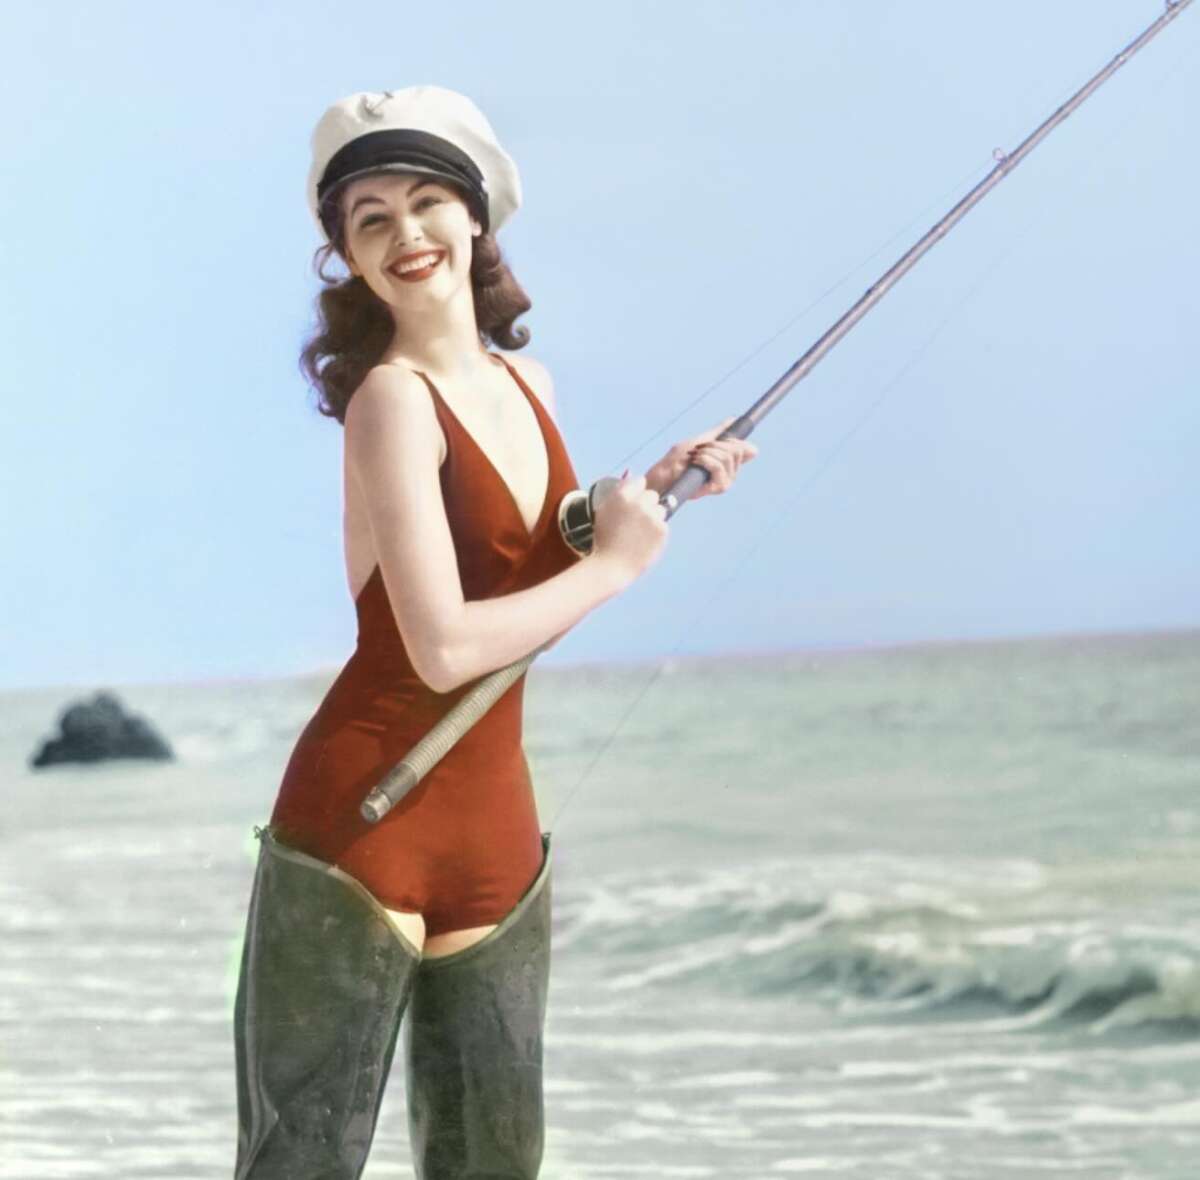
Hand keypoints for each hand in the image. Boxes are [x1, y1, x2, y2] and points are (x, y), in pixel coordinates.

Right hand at [590, 471, 668, 585]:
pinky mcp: (662, 529)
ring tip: (638, 535)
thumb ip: (619, 491)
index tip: (632, 506)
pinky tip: (644, 542)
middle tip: (634, 523)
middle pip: (652, 495)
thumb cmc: (604, 539)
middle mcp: (638, 502)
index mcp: (622, 495)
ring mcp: (652, 515)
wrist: (611, 566)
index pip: (640, 481)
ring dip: (653, 519)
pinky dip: (657, 533)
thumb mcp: (604, 510)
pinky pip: (663, 525)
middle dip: (646, 506)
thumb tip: (630, 471)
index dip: (636, 494)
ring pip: (660, 509)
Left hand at [644, 416, 758, 497]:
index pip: (748, 450)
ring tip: (695, 457)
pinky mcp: (717, 488)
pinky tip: (696, 462)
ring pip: (728, 457)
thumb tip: (733, 420)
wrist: (661, 476)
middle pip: (738, 450)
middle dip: (716, 444)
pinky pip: (719, 467)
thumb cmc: (676, 461)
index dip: (735, 441)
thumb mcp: (699, 441)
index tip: (715, 441)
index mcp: (729, 463)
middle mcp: (730, 474)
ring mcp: (724, 482)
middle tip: (699, 450)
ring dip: (708, 452)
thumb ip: (717, 433)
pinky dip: (706, 460)